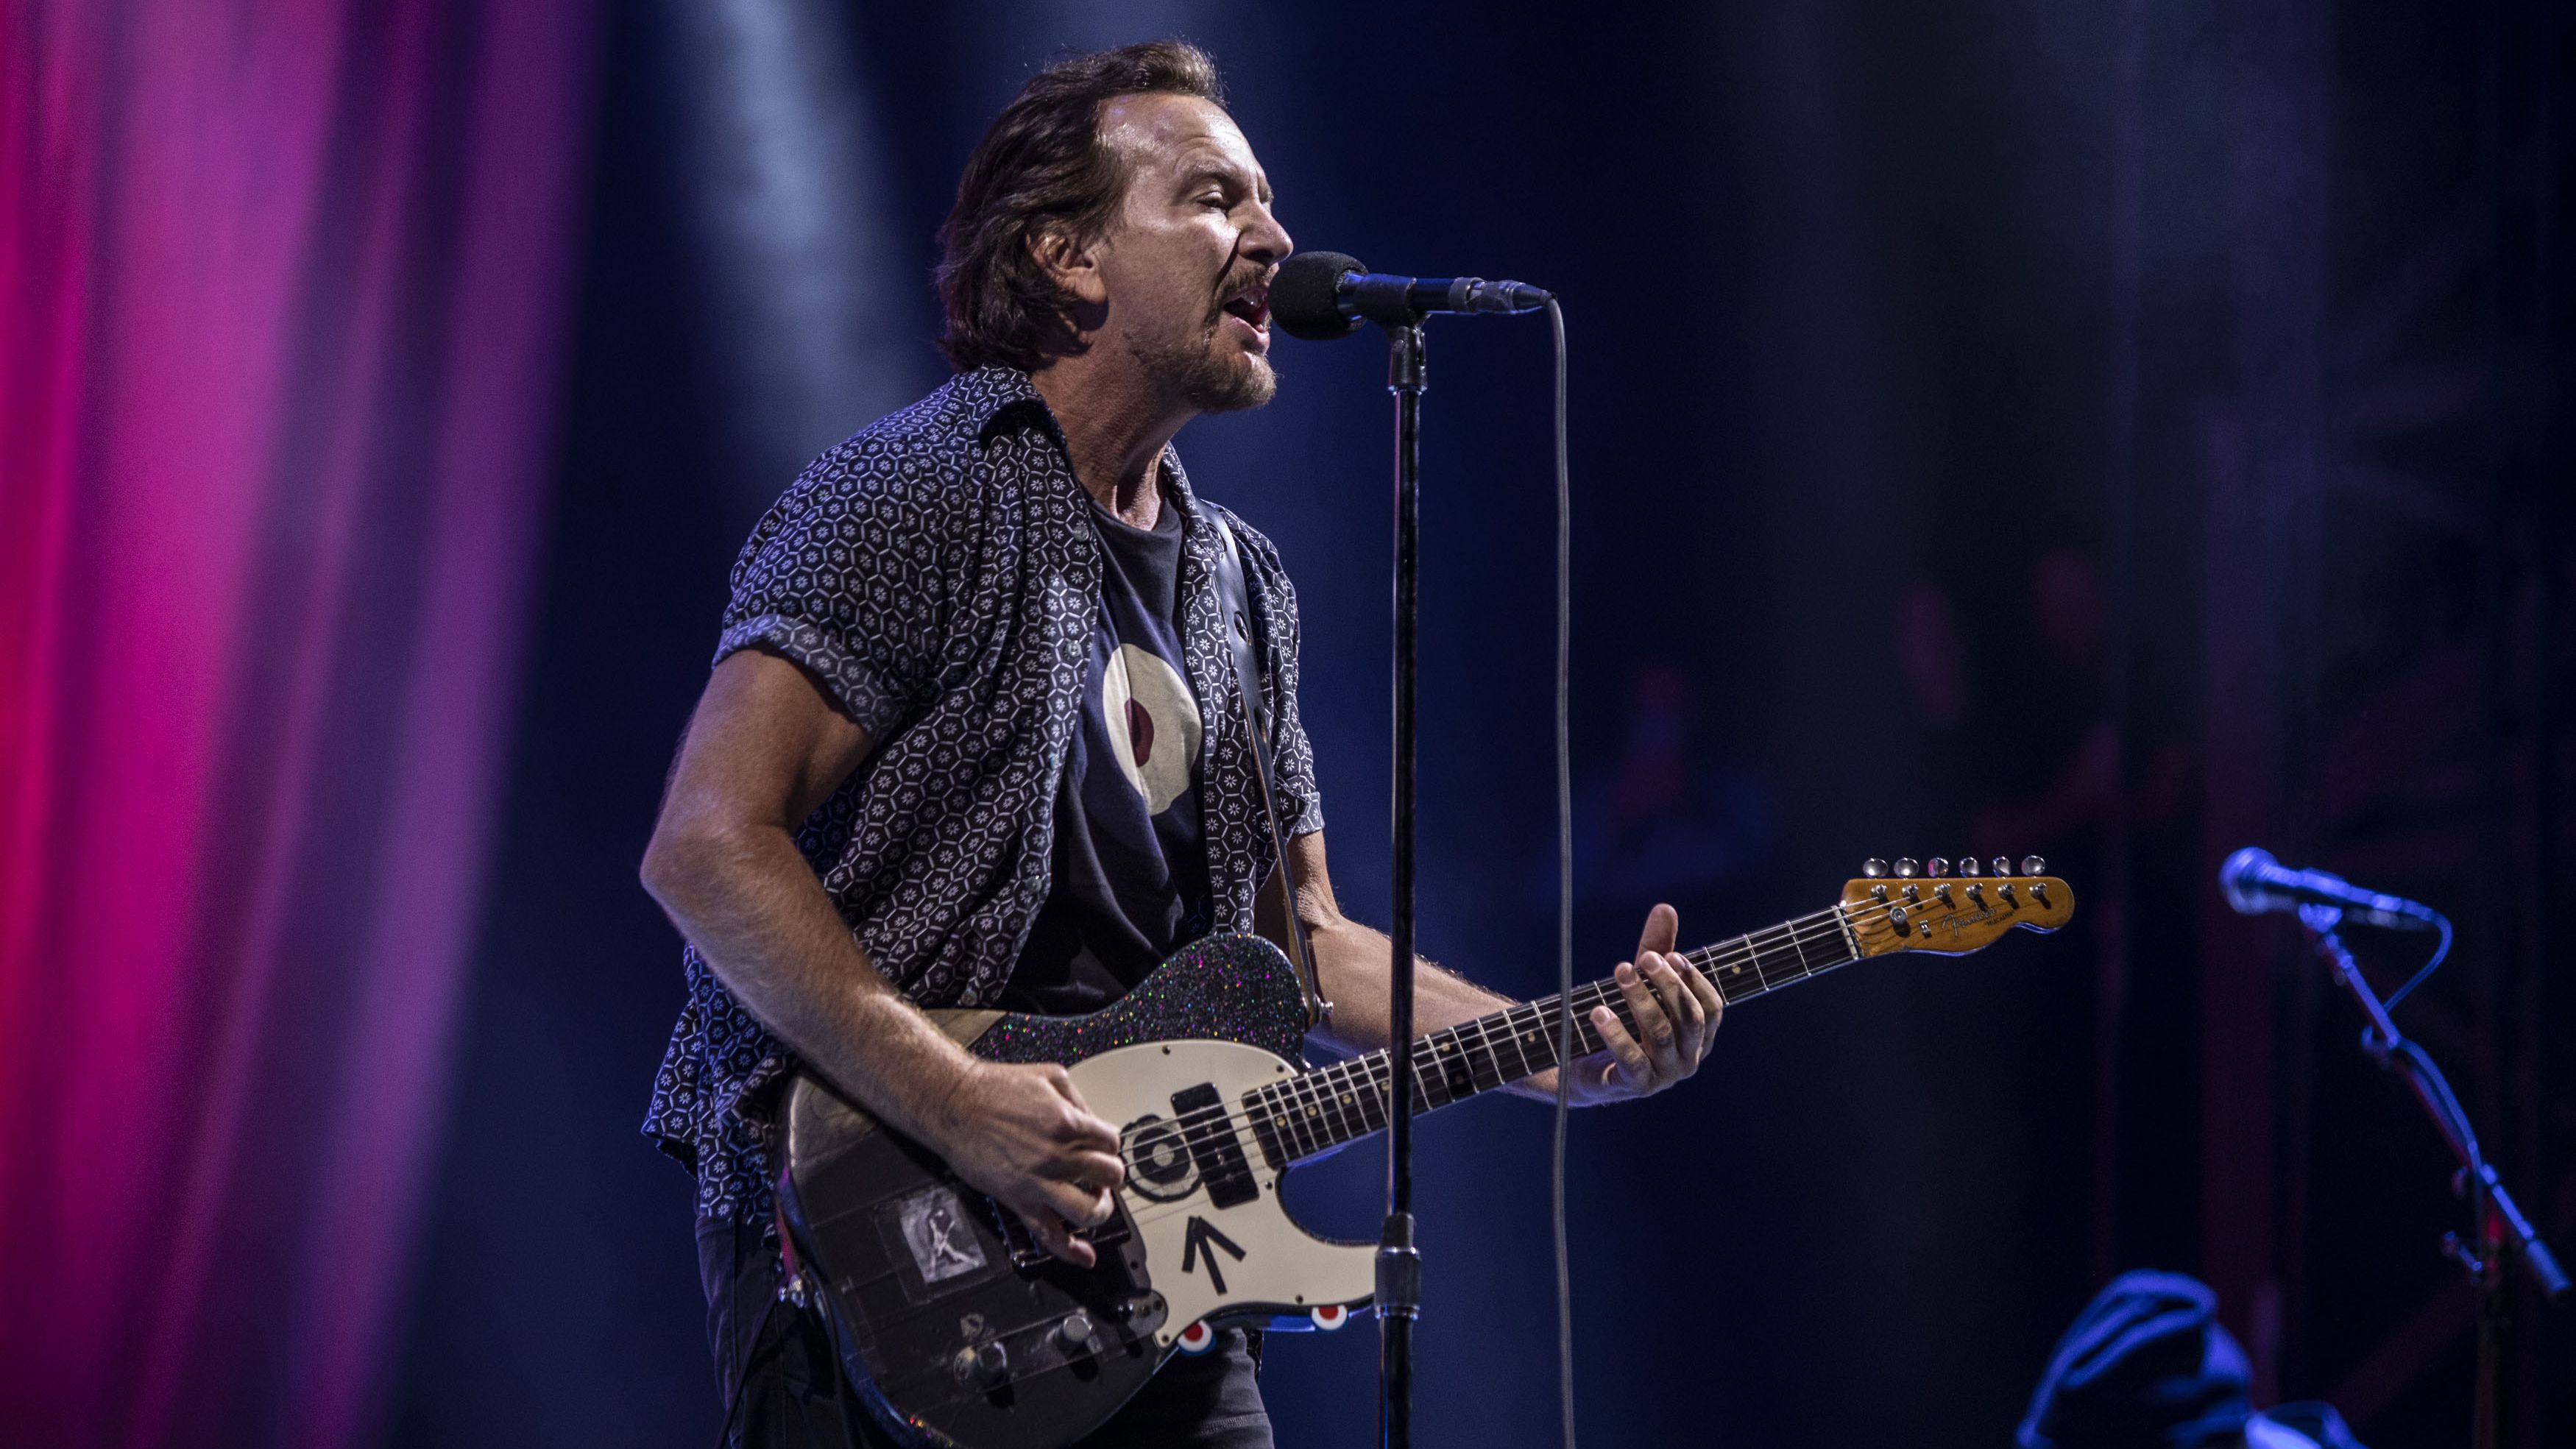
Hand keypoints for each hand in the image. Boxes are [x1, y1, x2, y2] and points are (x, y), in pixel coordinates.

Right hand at [928, 1059, 1125, 1267]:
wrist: (953, 1104)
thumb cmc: (994, 1088)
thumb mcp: (1050, 1076)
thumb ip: (1078, 1099)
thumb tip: (1093, 1123)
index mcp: (1067, 1122)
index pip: (1112, 1142)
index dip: (1110, 1145)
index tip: (1103, 1147)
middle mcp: (1056, 1155)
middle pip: (1109, 1176)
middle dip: (1110, 1175)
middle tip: (1101, 1174)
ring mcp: (1037, 1182)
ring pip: (1088, 1211)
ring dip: (1100, 1210)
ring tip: (1096, 1203)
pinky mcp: (1018, 1200)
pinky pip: (1049, 1234)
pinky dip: (1070, 1250)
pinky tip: (1083, 1255)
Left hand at [1562, 904, 1721, 1105]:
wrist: (1588, 1067)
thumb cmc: (1625, 1021)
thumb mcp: (1642, 983)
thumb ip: (1656, 949)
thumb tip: (1665, 907)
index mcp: (1699, 1035)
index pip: (1712, 1008)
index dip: (1694, 980)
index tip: (1673, 955)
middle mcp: (1689, 1057)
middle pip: (1689, 1018)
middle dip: (1667, 985)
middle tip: (1642, 958)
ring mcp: (1665, 1074)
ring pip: (1661, 1034)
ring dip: (1641, 1000)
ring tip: (1619, 973)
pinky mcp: (1636, 1086)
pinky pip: (1632, 1060)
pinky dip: (1616, 1034)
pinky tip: (1598, 1012)